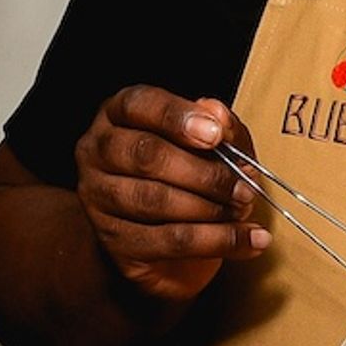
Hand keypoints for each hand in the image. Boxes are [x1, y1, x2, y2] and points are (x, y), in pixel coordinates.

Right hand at [75, 87, 269, 303]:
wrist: (164, 236)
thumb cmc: (185, 173)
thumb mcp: (209, 141)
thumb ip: (219, 125)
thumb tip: (218, 113)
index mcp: (117, 115)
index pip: (139, 105)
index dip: (177, 117)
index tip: (216, 134)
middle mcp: (98, 151)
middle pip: (146, 155)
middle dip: (204, 172)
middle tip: (243, 186)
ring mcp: (98, 198)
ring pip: (155, 200)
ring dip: (210, 209)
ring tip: (243, 210)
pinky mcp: (113, 241)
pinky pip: (167, 241)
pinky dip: (215, 241)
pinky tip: (247, 240)